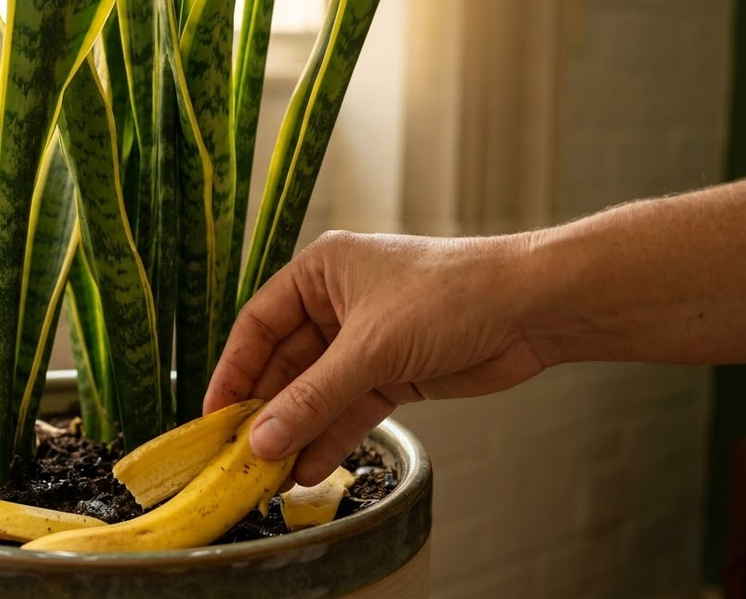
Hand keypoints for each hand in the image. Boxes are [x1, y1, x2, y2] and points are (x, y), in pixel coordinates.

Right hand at [205, 231, 547, 485]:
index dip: (234, 370)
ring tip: (271, 472)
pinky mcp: (393, 372)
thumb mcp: (370, 349)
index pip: (260, 324)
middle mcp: (337, 303)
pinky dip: (331, 437)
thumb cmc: (449, 297)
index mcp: (321, 272)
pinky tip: (309, 467)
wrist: (531, 309)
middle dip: (267, 410)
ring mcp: (365, 341)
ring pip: (317, 391)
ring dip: (298, 430)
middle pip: (285, 363)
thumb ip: (312, 399)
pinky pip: (349, 408)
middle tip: (241, 454)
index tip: (214, 414)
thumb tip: (261, 440)